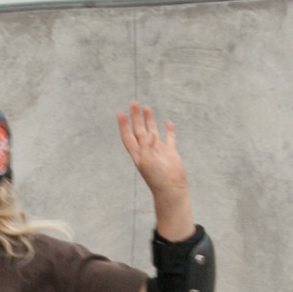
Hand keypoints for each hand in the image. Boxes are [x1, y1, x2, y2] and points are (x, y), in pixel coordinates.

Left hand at [117, 104, 195, 239]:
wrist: (171, 189)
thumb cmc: (157, 178)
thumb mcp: (148, 161)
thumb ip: (147, 146)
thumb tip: (149, 132)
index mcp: (138, 153)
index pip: (128, 136)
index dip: (124, 125)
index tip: (121, 113)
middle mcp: (146, 150)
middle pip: (139, 130)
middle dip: (136, 117)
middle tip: (133, 103)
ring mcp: (158, 151)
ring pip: (153, 131)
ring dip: (149, 120)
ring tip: (147, 107)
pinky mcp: (170, 152)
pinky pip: (169, 138)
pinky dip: (169, 131)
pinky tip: (168, 123)